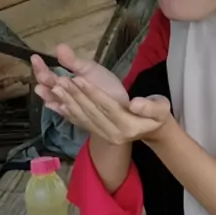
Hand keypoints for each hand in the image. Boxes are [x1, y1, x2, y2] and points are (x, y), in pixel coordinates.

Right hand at [31, 44, 128, 117]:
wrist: (119, 101)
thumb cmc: (103, 83)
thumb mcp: (88, 69)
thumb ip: (72, 61)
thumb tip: (58, 47)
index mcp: (63, 80)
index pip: (46, 73)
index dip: (40, 67)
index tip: (35, 57)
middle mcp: (62, 94)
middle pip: (47, 87)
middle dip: (44, 80)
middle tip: (43, 74)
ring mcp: (68, 105)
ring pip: (54, 100)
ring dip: (49, 94)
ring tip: (45, 87)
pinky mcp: (76, 117)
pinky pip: (66, 113)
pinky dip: (60, 109)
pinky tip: (54, 104)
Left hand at [50, 75, 171, 144]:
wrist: (151, 130)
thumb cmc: (157, 115)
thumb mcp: (161, 108)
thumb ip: (150, 107)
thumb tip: (134, 104)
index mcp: (129, 126)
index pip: (108, 107)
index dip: (92, 93)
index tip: (78, 78)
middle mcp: (114, 134)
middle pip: (92, 112)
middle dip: (74, 95)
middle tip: (59, 80)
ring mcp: (104, 136)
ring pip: (83, 117)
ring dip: (67, 102)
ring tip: (54, 88)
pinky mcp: (97, 133)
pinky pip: (80, 122)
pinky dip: (66, 112)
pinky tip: (54, 103)